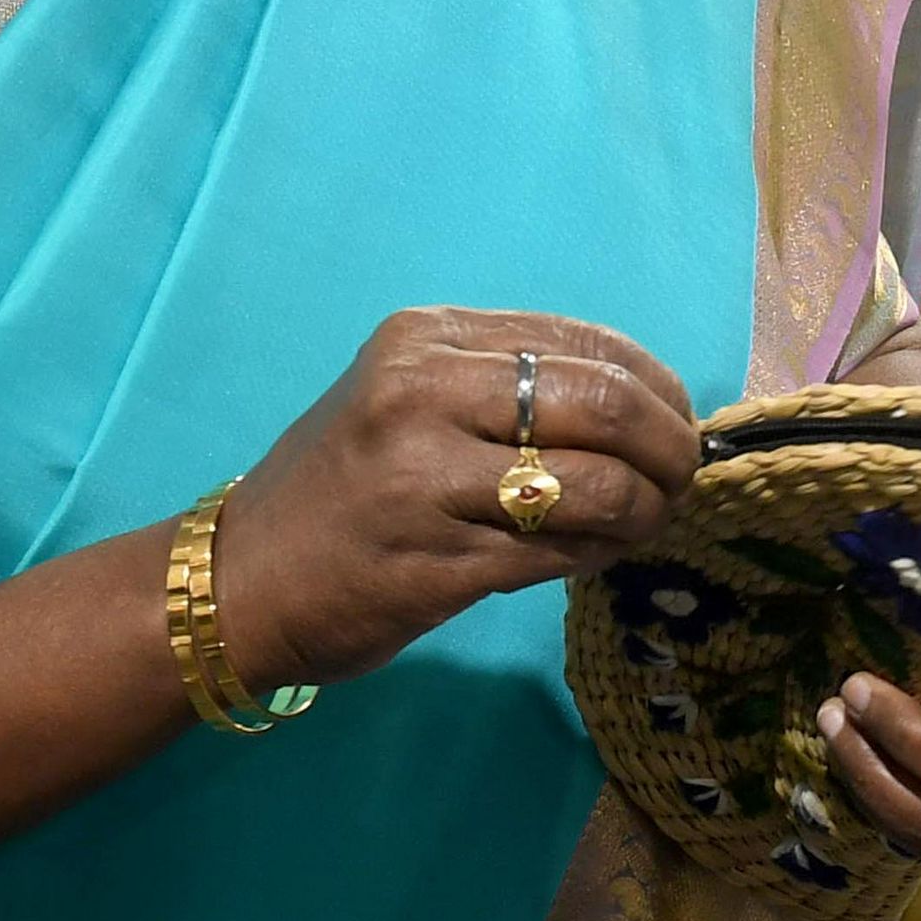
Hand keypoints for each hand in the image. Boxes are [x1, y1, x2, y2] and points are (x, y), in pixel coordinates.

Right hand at [220, 310, 698, 694]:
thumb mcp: (413, 400)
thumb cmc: (345, 488)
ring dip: (646, 509)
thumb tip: (649, 402)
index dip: (660, 388)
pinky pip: (561, 553)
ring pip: (596, 485)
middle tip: (681, 480)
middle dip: (670, 448)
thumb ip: (513, 386)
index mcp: (427, 340)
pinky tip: (597, 553)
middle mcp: (424, 396)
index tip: (679, 424)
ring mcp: (425, 482)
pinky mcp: (435, 564)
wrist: (239, 580)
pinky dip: (601, 553)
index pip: (589, 345)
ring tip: (647, 522)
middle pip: (606, 404)